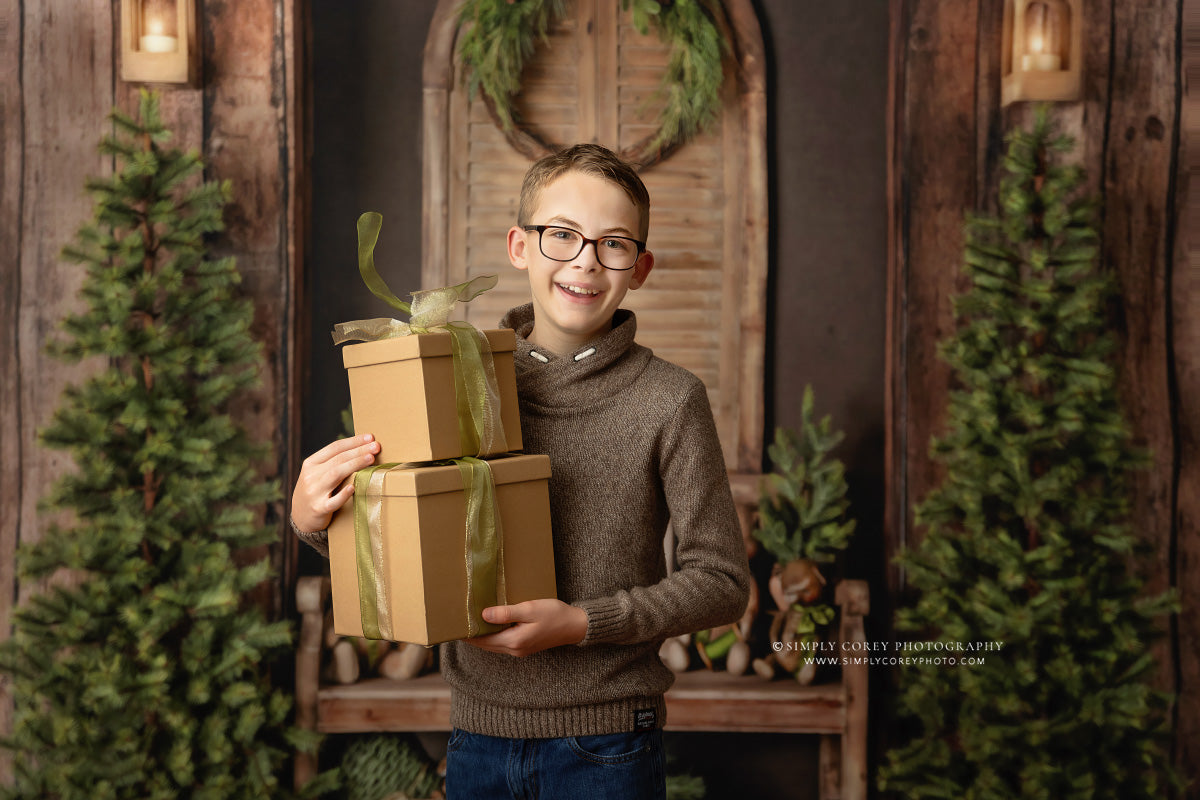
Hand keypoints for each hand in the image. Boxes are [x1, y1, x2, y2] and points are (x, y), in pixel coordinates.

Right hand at [290, 434, 380, 531]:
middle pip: (338, 459)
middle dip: (359, 451)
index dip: (353, 441)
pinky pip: (332, 501)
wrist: (300, 517)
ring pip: (336, 474)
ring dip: (355, 465)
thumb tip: (362, 447)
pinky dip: (343, 494)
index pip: (334, 448)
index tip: (370, 437)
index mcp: (310, 464)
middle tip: (376, 446)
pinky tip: (354, 487)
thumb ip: (333, 462)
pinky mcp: (319, 509)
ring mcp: (314, 493)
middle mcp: (310, 476)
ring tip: (371, 459)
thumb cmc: (316, 491)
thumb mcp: (316, 473)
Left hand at [464, 599, 587, 657]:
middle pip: (485, 644)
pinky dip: (492, 636)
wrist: (575, 626)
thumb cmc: (554, 614)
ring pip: (493, 645)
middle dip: (471, 636)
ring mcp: (520, 650)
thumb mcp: (530, 609)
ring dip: (481, 636)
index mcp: (513, 641)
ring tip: (470, 624)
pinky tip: (490, 626)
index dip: (468, 633)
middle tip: (457, 624)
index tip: (455, 625)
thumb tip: (483, 615)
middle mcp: (514, 649)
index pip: (482, 639)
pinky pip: (502, 643)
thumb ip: (506, 613)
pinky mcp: (524, 646)